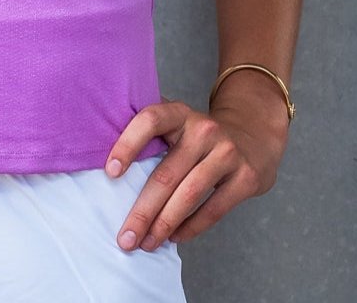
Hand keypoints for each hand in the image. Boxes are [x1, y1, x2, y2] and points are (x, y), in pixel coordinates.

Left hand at [104, 90, 287, 253]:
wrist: (253, 135)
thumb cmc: (200, 135)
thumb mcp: (177, 121)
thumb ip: (149, 131)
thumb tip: (103, 154)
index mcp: (180, 113)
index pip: (150, 120)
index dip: (128, 144)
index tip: (110, 172)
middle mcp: (204, 129)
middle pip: (166, 173)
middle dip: (142, 210)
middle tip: (125, 237)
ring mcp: (227, 152)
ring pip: (189, 194)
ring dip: (164, 224)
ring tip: (146, 243)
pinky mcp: (246, 177)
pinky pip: (213, 209)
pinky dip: (191, 227)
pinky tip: (175, 238)